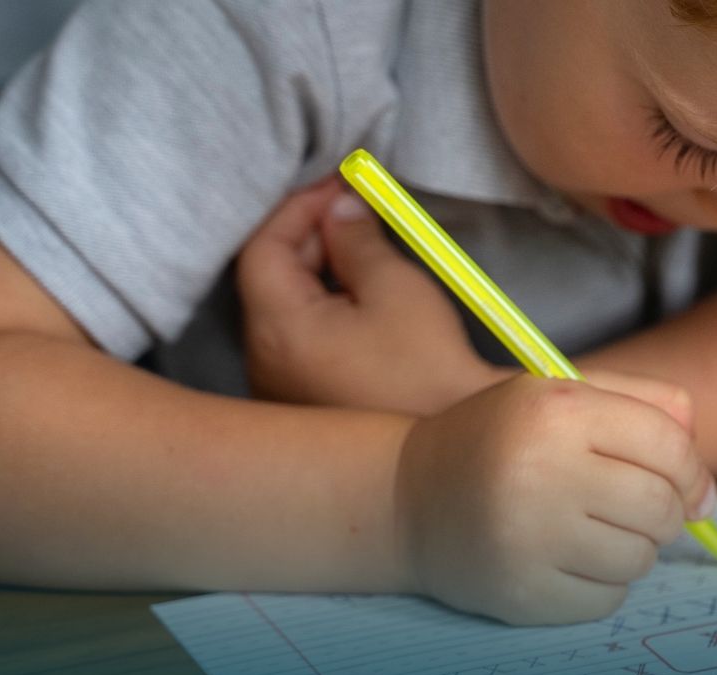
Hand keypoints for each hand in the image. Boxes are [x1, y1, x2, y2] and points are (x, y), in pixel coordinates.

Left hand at [237, 180, 506, 415]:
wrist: (454, 446)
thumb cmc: (429, 373)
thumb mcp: (397, 289)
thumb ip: (358, 240)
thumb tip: (340, 208)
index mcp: (280, 330)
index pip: (263, 248)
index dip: (298, 209)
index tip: (338, 185)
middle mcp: (265, 362)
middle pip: (270, 278)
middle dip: (310, 238)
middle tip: (356, 212)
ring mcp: (280, 388)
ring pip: (285, 310)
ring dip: (318, 273)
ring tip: (364, 253)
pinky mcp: (304, 403)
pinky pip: (299, 341)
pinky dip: (323, 309)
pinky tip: (361, 300)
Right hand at [395, 372, 716, 624]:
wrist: (408, 499)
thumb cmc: (504, 442)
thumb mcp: (563, 396)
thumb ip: (645, 406)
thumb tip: (704, 482)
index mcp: (556, 413)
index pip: (669, 445)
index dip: (693, 471)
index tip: (690, 488)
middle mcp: (541, 474)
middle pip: (661, 508)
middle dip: (666, 512)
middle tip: (637, 508)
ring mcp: (528, 540)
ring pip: (640, 559)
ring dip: (632, 548)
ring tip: (594, 530)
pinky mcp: (521, 594)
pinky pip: (607, 600)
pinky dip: (603, 584)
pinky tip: (569, 560)